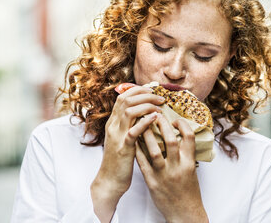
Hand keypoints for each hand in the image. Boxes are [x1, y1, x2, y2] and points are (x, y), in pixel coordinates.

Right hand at [91, 85, 164, 221]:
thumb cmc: (120, 159)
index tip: (152, 90)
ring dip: (147, 105)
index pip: (123, 97)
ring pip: (129, 111)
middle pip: (126, 100)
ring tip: (160, 108)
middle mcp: (113, 126)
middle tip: (160, 98)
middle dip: (145, 95)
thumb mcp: (122, 137)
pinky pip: (133, 131)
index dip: (138, 90)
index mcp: (113, 122)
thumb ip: (129, 124)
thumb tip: (144, 112)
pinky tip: (155, 119)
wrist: (110, 180)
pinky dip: (145, 122)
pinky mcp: (124, 148)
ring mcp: (117, 136)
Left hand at [135, 116, 208, 222]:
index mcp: (189, 162)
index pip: (188, 137)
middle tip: (155, 114)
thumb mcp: (191, 170)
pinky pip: (143, 163)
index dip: (182, 125)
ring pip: (154, 150)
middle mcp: (177, 167)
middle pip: (170, 140)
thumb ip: (185, 154)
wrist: (184, 213)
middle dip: (162, 125)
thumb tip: (179, 136)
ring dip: (147, 135)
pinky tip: (133, 142)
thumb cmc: (189, 191)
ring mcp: (164, 175)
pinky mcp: (152, 182)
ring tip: (141, 124)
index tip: (175, 119)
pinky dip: (137, 151)